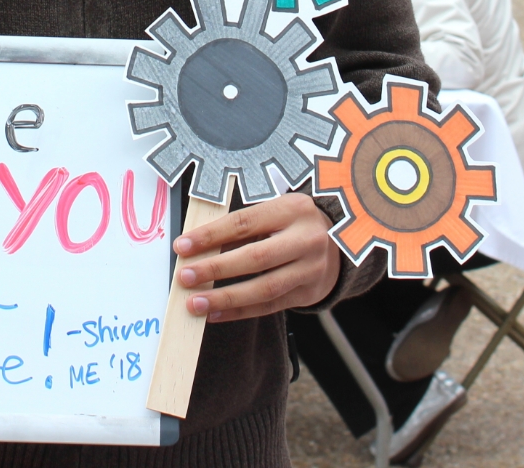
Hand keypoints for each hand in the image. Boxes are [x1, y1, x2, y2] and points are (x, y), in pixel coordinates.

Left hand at [173, 192, 340, 321]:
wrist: (340, 240)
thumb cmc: (293, 222)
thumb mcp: (274, 211)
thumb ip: (241, 227)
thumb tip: (196, 246)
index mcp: (291, 209)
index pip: (244, 223)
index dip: (211, 236)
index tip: (182, 246)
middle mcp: (305, 239)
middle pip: (255, 257)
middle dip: (216, 269)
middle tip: (185, 277)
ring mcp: (311, 269)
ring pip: (264, 287)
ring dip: (225, 297)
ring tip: (195, 303)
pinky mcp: (310, 293)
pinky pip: (270, 305)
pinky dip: (240, 311)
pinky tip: (215, 314)